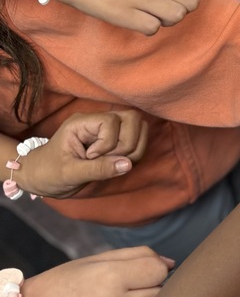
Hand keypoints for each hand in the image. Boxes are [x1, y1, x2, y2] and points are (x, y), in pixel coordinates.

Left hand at [18, 110, 147, 197]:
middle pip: (132, 118)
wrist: (42, 178)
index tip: (90, 158)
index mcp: (82, 123)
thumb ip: (98, 169)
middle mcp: (98, 121)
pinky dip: (134, 154)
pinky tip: (116, 164)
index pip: (111, 121)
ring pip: (140, 127)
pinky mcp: (116, 139)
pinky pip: (138, 140)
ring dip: (133, 149)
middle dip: (127, 144)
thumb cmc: (49, 173)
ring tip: (113, 163)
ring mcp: (109, 129)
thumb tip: (128, 164)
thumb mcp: (69, 174)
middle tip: (109, 160)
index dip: (108, 142)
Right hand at [23, 248, 171, 296]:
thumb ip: (134, 256)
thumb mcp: (93, 260)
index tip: (146, 268)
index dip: (156, 266)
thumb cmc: (59, 286)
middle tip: (141, 284)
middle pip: (161, 293)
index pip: (158, 269)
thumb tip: (168, 263)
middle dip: (156, 286)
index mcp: (110, 278)